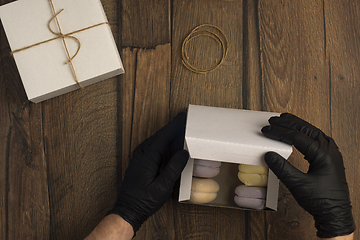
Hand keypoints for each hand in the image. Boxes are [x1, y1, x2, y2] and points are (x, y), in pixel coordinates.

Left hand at [110, 113, 188, 234]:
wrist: (128, 209)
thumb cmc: (144, 201)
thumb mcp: (163, 186)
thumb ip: (174, 168)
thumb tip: (184, 152)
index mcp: (147, 156)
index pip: (164, 135)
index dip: (175, 125)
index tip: (184, 116)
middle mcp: (142, 152)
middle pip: (161, 134)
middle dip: (174, 126)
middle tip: (187, 120)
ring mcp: (139, 155)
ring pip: (157, 139)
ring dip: (169, 134)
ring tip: (182, 129)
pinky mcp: (140, 160)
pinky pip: (154, 146)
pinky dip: (164, 142)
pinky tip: (171, 143)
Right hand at [261, 113, 354, 237]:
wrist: (335, 214)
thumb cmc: (321, 201)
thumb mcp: (298, 185)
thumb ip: (282, 168)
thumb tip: (269, 155)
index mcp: (323, 154)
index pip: (297, 137)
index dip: (280, 132)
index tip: (267, 130)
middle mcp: (329, 150)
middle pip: (307, 129)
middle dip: (288, 123)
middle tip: (273, 120)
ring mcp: (331, 153)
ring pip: (313, 131)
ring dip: (297, 125)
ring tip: (284, 120)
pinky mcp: (329, 158)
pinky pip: (316, 138)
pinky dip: (304, 133)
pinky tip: (298, 134)